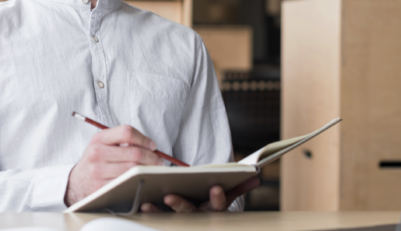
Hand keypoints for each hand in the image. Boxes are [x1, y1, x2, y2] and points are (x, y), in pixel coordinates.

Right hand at [65, 125, 163, 205]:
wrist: (77, 181)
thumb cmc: (96, 161)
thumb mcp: (102, 144)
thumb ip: (122, 140)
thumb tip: (150, 146)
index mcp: (99, 139)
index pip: (126, 132)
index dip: (143, 138)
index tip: (152, 146)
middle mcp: (97, 153)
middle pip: (134, 153)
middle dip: (152, 157)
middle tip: (160, 161)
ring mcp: (98, 171)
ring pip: (133, 169)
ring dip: (148, 170)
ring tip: (154, 170)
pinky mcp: (101, 187)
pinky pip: (126, 183)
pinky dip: (138, 181)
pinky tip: (142, 179)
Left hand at [140, 176, 259, 212]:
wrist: (196, 225)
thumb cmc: (210, 203)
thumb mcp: (225, 196)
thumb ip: (239, 187)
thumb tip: (256, 176)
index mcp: (213, 210)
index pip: (218, 205)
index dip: (218, 198)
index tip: (215, 187)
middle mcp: (198, 218)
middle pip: (190, 213)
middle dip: (180, 205)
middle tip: (169, 197)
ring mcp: (182, 221)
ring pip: (171, 218)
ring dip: (159, 211)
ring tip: (150, 202)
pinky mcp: (166, 222)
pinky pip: (158, 218)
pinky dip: (151, 212)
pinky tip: (143, 205)